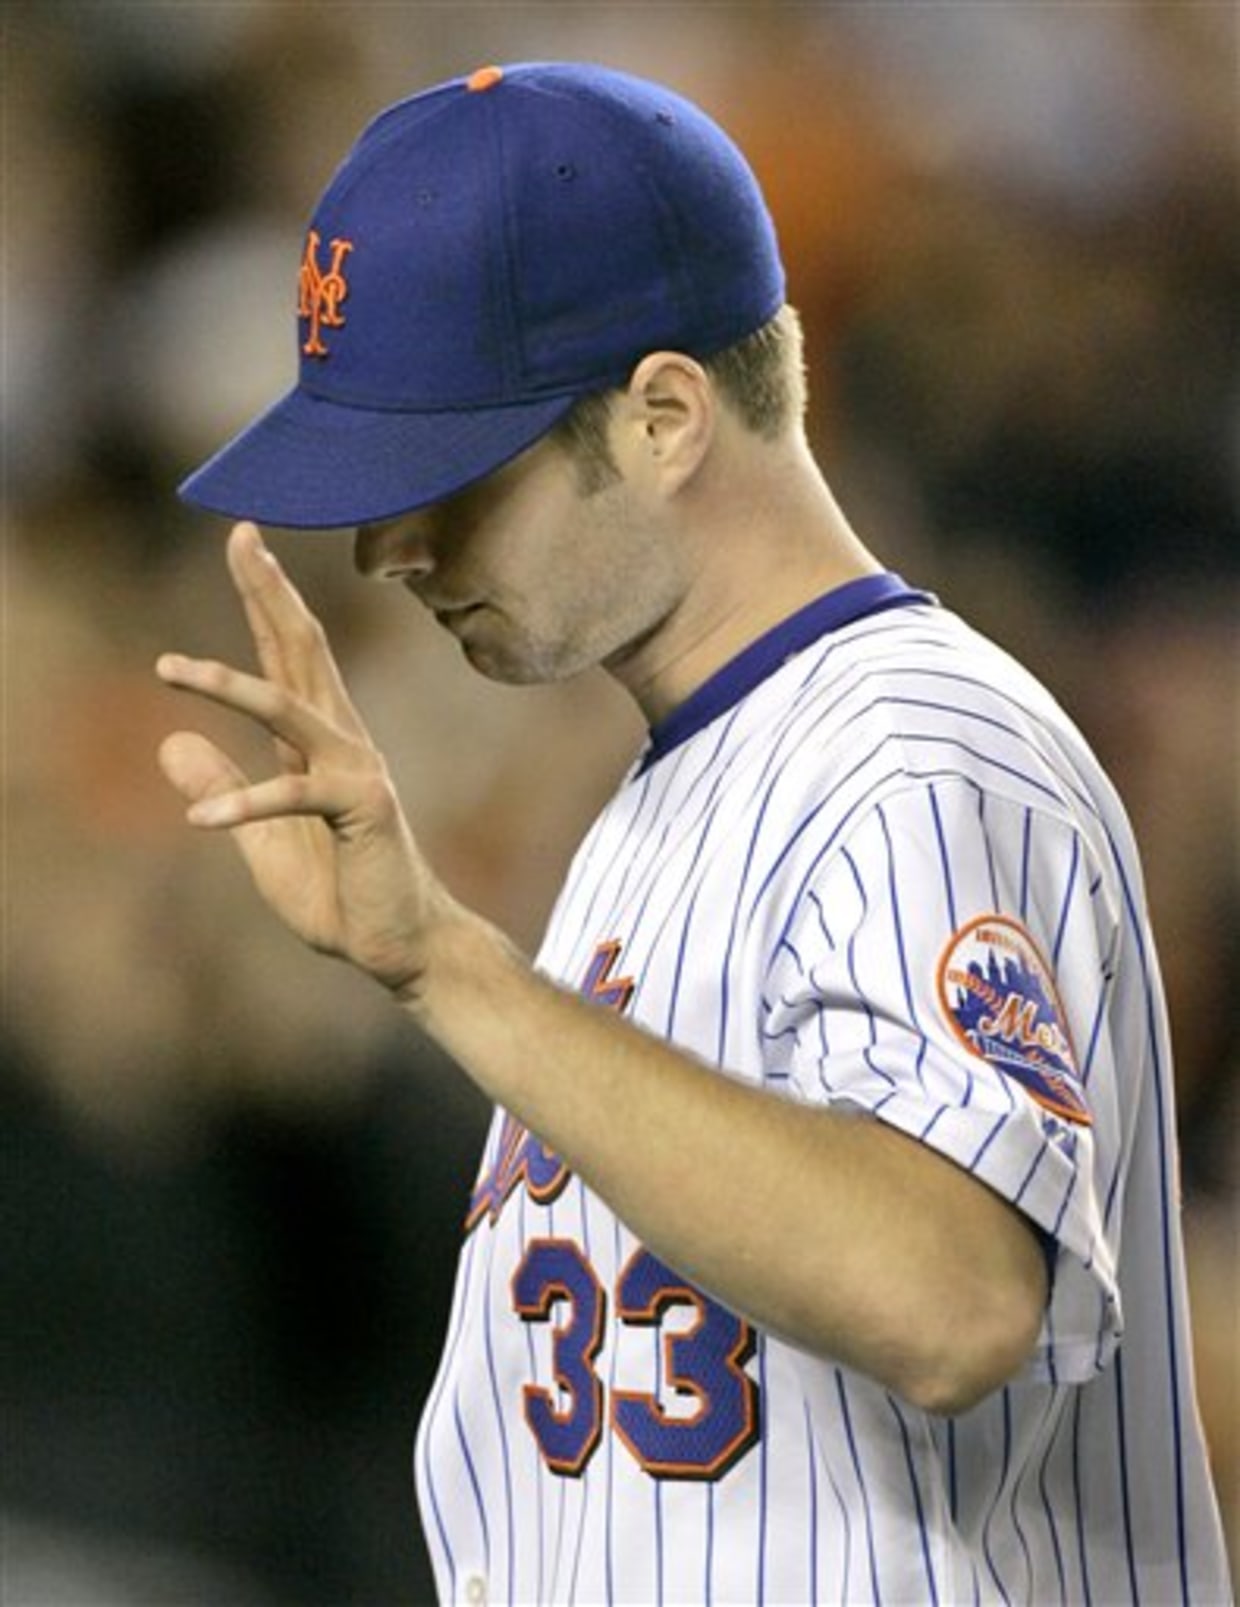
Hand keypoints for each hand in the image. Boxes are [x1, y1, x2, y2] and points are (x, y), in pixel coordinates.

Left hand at [157, 522, 455, 999]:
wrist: (399, 946)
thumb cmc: (340, 893)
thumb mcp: (258, 840)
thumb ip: (223, 785)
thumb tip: (171, 742)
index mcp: (317, 742)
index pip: (286, 656)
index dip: (264, 598)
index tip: (243, 540)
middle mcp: (342, 740)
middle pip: (300, 650)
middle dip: (268, 593)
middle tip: (241, 534)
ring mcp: (357, 768)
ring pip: (288, 707)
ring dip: (226, 686)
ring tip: (167, 666)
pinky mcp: (363, 808)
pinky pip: (295, 795)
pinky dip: (245, 804)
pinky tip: (201, 819)